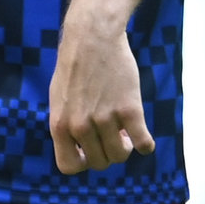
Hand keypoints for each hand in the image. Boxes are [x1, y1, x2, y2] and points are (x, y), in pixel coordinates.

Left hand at [48, 12, 155, 173]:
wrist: (92, 37)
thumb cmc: (74, 66)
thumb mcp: (59, 98)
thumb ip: (66, 124)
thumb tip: (78, 148)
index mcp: (59, 124)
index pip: (69, 167)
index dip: (82, 162)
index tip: (90, 150)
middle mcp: (80, 126)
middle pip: (99, 163)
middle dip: (107, 154)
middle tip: (112, 136)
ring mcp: (105, 118)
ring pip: (120, 156)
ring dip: (125, 148)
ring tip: (124, 131)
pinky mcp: (129, 109)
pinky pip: (143, 143)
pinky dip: (146, 144)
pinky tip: (143, 135)